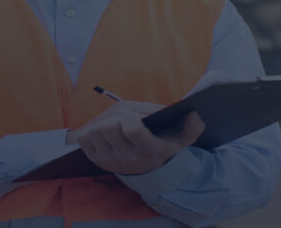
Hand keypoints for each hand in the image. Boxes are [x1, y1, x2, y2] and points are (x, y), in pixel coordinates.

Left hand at [66, 101, 204, 174]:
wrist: (142, 167)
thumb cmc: (160, 145)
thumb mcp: (178, 140)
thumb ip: (190, 128)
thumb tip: (195, 114)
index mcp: (149, 151)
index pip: (131, 128)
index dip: (130, 118)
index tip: (134, 118)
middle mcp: (128, 159)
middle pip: (110, 126)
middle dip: (116, 118)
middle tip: (123, 120)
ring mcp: (109, 161)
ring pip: (96, 130)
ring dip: (103, 124)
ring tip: (114, 128)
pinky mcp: (95, 160)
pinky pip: (85, 137)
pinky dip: (91, 132)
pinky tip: (103, 136)